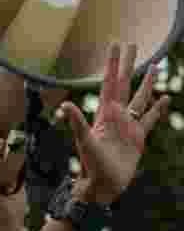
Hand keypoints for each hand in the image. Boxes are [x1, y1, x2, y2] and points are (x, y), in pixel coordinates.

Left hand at [58, 43, 169, 204]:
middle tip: (134, 44)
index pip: (110, 82)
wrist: (103, 186)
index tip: (116, 44)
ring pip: (140, 97)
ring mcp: (128, 125)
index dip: (113, 63)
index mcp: (105, 112)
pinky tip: (165, 97)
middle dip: (129, 64)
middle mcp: (116, 115)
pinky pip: (150, 118)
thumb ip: (77, 123)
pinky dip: (158, 108)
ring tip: (155, 65)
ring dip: (147, 82)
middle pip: (125, 83)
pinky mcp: (138, 137)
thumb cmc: (91, 165)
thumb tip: (65, 106)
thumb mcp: (84, 142)